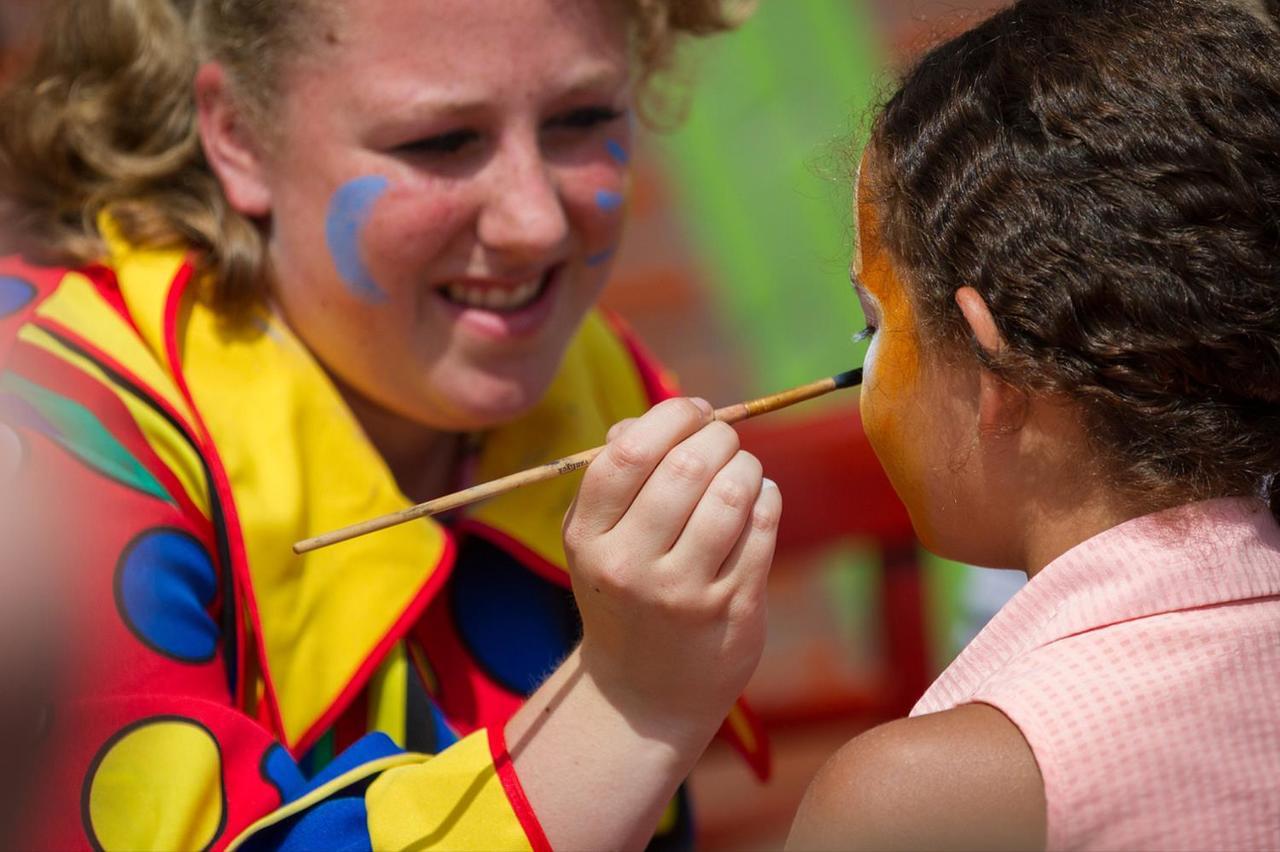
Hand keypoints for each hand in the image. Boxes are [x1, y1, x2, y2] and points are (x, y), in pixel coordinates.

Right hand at [562, 397, 780, 743]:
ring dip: (747, 466)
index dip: (671, 416)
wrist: (642, 694)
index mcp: (588, 537)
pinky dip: (767, 499)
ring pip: (732, 494)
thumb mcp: (599, 539)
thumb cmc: (625, 591)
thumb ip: (620, 472)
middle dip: (719, 437)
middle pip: (687, 466)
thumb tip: (659, 416)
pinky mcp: (731, 608)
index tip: (693, 411)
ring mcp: (682, 592)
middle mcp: (629, 565)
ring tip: (742, 470)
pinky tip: (757, 501)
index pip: (629, 452)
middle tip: (725, 439)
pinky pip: (762, 527)